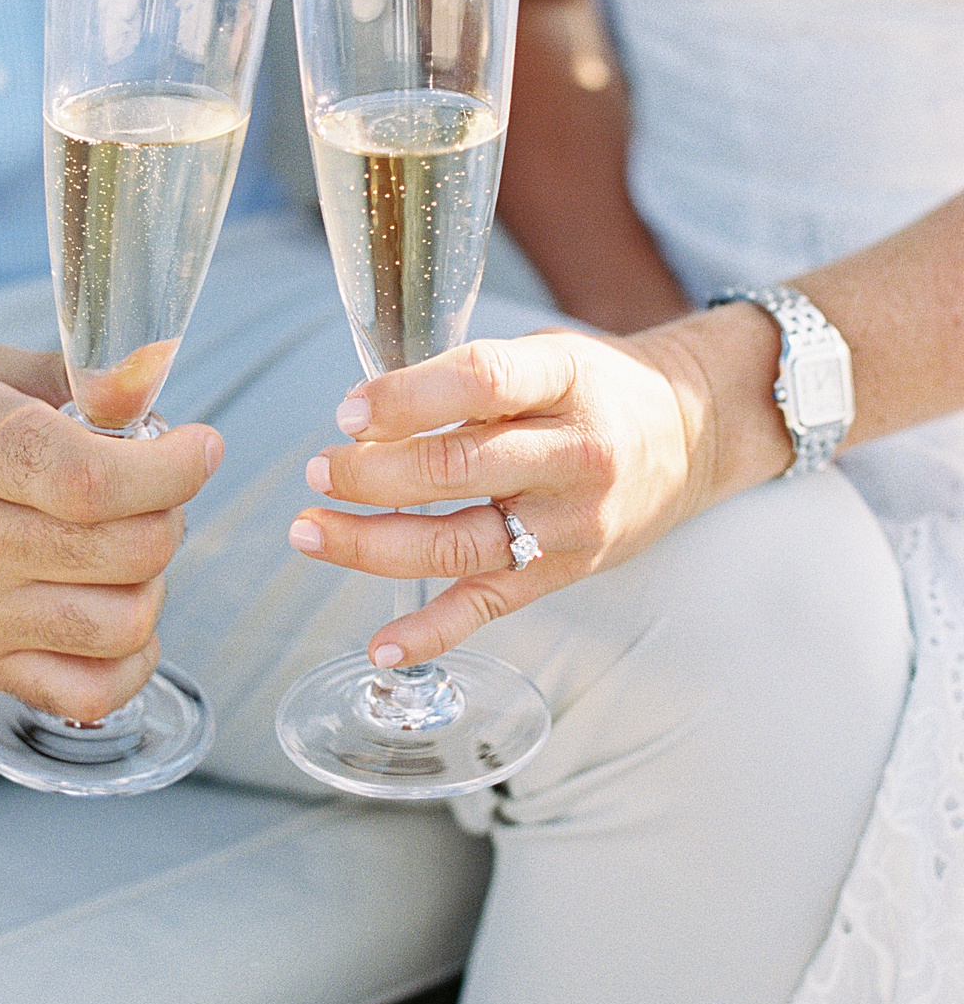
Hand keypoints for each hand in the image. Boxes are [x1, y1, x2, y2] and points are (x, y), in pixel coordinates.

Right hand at [0, 349, 222, 721]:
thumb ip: (73, 380)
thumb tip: (150, 391)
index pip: (96, 480)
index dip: (172, 468)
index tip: (199, 448)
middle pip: (127, 551)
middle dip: (169, 514)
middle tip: (157, 494)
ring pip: (121, 625)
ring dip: (153, 585)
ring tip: (130, 554)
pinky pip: (87, 692)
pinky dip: (129, 664)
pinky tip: (119, 622)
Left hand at [288, 317, 786, 667]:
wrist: (693, 436)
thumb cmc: (597, 389)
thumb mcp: (549, 356)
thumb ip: (472, 381)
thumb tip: (364, 419)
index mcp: (566, 379)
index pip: (480, 382)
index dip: (405, 398)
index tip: (347, 412)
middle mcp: (574, 453)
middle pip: (457, 467)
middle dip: (370, 475)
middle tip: (316, 471)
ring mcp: (571, 522)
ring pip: (458, 542)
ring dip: (373, 544)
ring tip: (311, 532)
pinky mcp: (563, 572)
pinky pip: (489, 606)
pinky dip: (432, 632)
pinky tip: (382, 647)